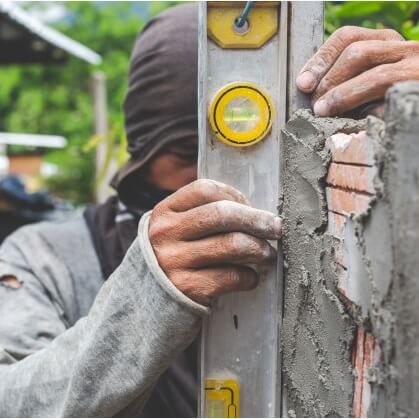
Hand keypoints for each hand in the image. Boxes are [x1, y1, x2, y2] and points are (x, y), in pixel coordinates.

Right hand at [148, 179, 281, 304]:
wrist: (145, 301)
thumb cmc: (172, 258)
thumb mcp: (175, 229)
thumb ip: (202, 215)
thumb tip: (254, 212)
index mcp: (165, 212)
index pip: (205, 189)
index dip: (235, 195)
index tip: (250, 206)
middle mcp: (166, 233)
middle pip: (222, 214)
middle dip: (257, 219)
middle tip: (276, 228)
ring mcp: (174, 261)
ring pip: (231, 245)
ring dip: (259, 249)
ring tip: (267, 254)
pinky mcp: (186, 288)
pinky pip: (230, 276)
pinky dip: (248, 277)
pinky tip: (250, 278)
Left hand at [296, 26, 418, 116]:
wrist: (417, 107)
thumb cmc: (391, 95)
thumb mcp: (369, 79)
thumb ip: (345, 78)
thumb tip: (310, 91)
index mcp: (386, 42)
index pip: (346, 38)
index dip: (319, 61)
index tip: (303, 85)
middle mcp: (404, 50)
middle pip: (357, 54)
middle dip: (329, 81)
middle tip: (315, 106)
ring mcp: (416, 71)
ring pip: (377, 77)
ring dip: (343, 96)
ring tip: (325, 113)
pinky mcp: (417, 94)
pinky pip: (391, 104)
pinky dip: (370, 115)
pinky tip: (356, 124)